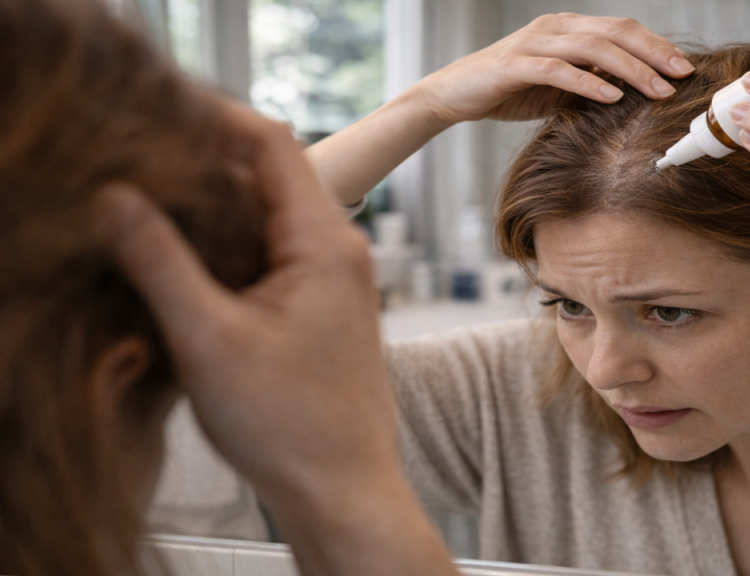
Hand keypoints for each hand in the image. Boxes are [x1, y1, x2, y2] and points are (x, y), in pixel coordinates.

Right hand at [98, 101, 392, 500]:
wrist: (341, 487)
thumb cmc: (290, 424)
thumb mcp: (209, 339)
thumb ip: (160, 262)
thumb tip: (117, 197)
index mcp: (323, 242)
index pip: (271, 143)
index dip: (213, 118)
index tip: (156, 115)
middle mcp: (338, 249)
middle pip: (269, 174)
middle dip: (203, 163)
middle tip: (138, 165)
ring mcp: (333, 277)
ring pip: (267, 215)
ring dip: (214, 208)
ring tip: (151, 208)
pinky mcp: (321, 305)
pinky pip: (272, 251)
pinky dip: (230, 245)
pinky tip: (187, 262)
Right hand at [418, 13, 693, 123]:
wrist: (454, 95)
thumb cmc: (509, 91)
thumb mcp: (558, 87)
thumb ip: (591, 82)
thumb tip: (633, 92)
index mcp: (568, 28)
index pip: (621, 29)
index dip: (655, 46)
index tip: (684, 68)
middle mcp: (554, 28)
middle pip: (614, 33)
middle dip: (652, 54)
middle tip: (681, 76)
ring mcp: (534, 43)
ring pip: (592, 48)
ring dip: (630, 69)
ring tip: (656, 90)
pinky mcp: (515, 65)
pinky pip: (559, 70)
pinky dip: (588, 82)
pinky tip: (612, 97)